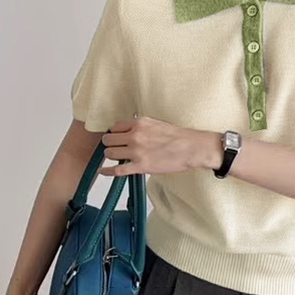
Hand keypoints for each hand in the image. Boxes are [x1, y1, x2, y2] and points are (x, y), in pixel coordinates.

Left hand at [99, 117, 221, 176]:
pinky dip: (107, 171)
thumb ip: (140, 126)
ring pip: (110, 153)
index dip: (114, 133)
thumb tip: (129, 131)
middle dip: (109, 144)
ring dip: (111, 156)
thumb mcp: (156, 123)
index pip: (114, 127)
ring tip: (116, 157)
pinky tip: (102, 171)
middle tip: (114, 147)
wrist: (191, 148)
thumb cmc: (178, 137)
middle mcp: (135, 136)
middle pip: (108, 139)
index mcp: (139, 123)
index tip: (115, 137)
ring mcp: (137, 151)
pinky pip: (117, 170)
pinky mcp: (141, 166)